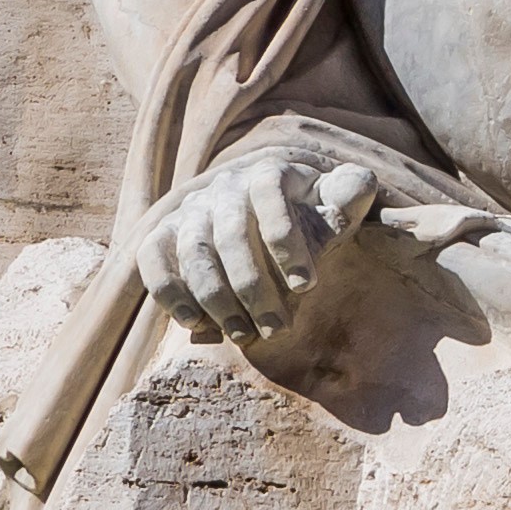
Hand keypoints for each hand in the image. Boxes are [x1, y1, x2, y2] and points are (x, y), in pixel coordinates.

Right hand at [135, 152, 347, 344]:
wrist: (257, 210)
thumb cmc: (305, 214)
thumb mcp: (332, 203)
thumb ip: (349, 194)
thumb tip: (358, 186)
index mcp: (267, 174)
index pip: (271, 196)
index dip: (286, 241)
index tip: (308, 286)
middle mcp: (223, 188)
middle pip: (231, 235)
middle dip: (254, 288)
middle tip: (277, 330)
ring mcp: (190, 211)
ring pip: (194, 252)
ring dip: (216, 299)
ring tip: (243, 335)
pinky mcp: (163, 234)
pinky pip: (153, 259)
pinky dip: (168, 291)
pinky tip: (192, 322)